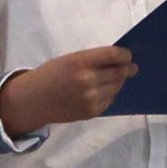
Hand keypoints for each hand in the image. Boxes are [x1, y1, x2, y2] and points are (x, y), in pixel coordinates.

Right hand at [0, 45, 137, 134]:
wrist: (34, 100)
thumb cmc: (51, 75)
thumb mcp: (69, 59)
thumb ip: (92, 60)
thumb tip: (117, 61)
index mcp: (80, 62)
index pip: (113, 55)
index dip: (125, 55)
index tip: (128, 55)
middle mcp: (88, 80)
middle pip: (119, 73)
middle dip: (128, 69)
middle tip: (132, 67)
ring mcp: (91, 98)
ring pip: (116, 88)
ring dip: (119, 82)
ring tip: (118, 78)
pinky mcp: (91, 112)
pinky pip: (109, 101)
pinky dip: (110, 94)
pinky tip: (105, 90)